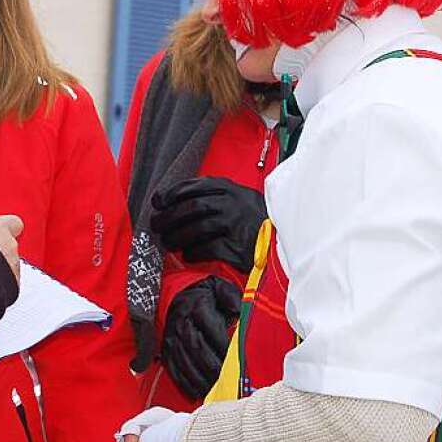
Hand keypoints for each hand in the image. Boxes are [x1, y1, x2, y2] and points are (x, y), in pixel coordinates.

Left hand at [150, 176, 266, 269]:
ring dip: (177, 237)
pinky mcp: (239, 248)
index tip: (157, 202)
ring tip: (168, 242)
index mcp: (230, 189)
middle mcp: (233, 204)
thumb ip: (213, 196)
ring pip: (197, 228)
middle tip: (156, 226)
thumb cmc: (255, 220)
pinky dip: (193, 252)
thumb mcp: (238, 198)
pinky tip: (188, 255)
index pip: (195, 186)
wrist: (285, 239)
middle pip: (192, 207)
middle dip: (169, 217)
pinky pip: (208, 249)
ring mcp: (237, 225)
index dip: (172, 193)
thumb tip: (172, 203)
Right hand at [162, 276, 241, 398]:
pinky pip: (173, 370)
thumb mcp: (220, 288)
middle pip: (197, 349)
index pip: (212, 330)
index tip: (238, 361)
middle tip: (229, 381)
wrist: (180, 296)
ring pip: (185, 363)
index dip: (225, 347)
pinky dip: (185, 384)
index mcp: (197, 308)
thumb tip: (240, 311)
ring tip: (216, 390)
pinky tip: (198, 393)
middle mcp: (181, 323)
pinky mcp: (166, 350)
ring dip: (201, 379)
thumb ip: (232, 298)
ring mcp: (172, 338)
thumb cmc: (206, 296)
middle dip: (214, 368)